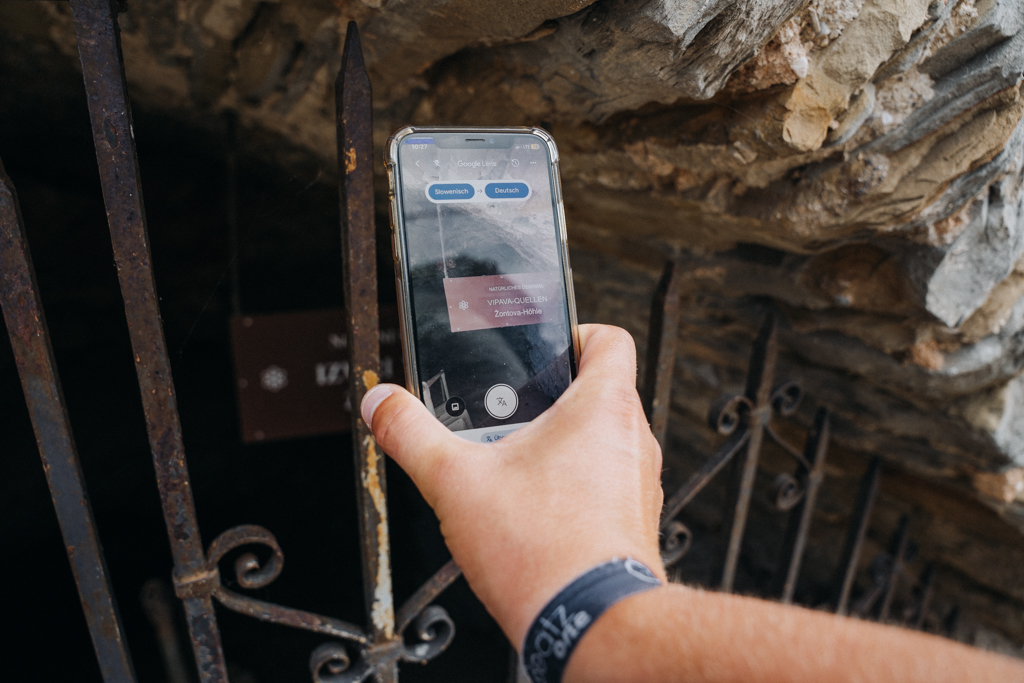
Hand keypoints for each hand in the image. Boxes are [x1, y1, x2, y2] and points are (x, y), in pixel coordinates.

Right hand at [361, 324, 665, 645]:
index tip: (540, 348)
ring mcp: (640, 482)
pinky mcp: (636, 521)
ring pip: (604, 439)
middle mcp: (633, 438)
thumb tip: (379, 403)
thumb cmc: (539, 550)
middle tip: (509, 412)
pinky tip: (534, 509)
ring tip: (514, 462)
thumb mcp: (454, 481)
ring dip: (564, 442)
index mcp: (603, 407)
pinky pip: (607, 481)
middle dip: (553, 396)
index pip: (608, 337)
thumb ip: (411, 434)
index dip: (574, 332)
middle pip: (601, 389)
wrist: (587, 623)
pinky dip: (576, 482)